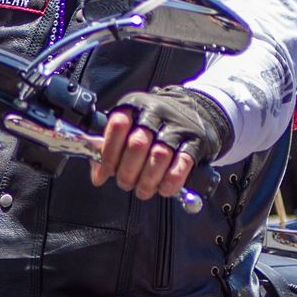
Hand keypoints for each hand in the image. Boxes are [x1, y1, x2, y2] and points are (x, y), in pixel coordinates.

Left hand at [89, 87, 228, 200]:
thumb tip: (97, 175)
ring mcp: (178, 126)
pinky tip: (164, 188)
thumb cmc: (155, 124)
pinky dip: (171, 181)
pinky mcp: (196, 141)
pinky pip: (183, 163)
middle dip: (128, 171)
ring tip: (143, 189)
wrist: (198, 111)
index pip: (117, 125)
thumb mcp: (131, 127)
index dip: (109, 153)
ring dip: (148, 180)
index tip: (107, 171)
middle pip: (137, 144)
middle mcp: (156, 113)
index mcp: (135, 106)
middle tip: (126, 183)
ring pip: (159, 155)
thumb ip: (111, 148)